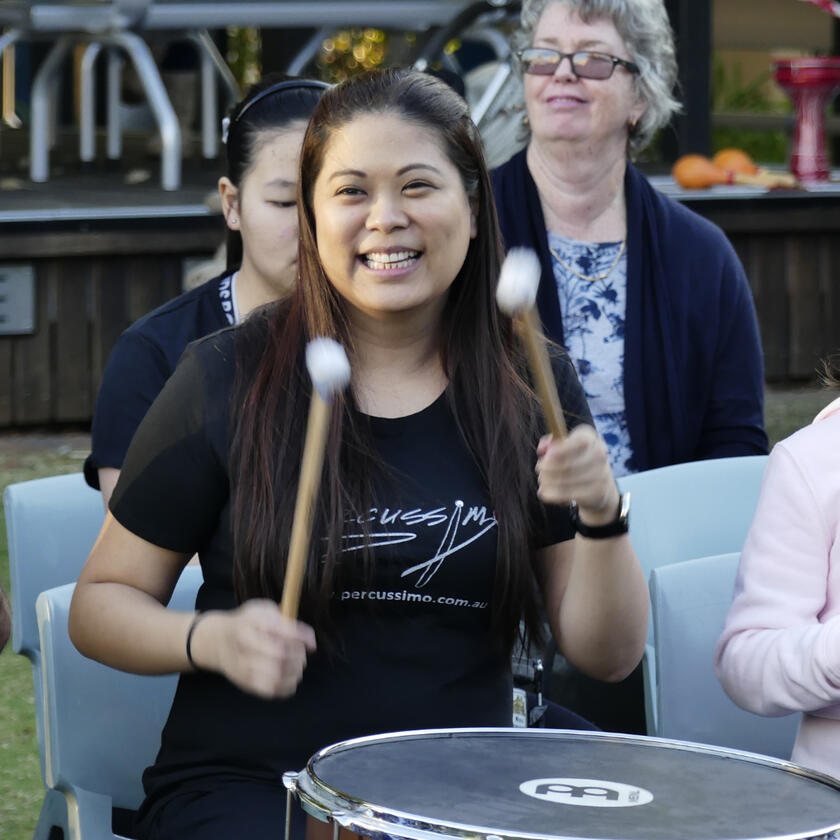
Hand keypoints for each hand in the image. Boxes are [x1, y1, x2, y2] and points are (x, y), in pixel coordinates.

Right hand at [193, 600, 316, 698]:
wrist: (218, 640)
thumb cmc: (248, 623)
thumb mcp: (263, 609)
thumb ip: (286, 619)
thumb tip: (308, 638)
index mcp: (252, 621)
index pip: (282, 632)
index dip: (301, 639)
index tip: (311, 644)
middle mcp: (244, 643)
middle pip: (280, 655)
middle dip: (298, 656)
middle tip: (302, 655)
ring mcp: (242, 665)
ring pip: (276, 675)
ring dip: (294, 672)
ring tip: (297, 667)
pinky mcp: (244, 682)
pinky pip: (270, 690)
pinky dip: (287, 686)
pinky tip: (290, 678)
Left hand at [536, 424, 618, 523]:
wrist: (599, 484)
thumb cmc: (574, 460)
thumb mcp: (563, 447)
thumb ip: (550, 444)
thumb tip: (542, 449)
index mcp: (589, 438)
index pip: (579, 441)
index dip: (562, 449)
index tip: (547, 455)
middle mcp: (599, 454)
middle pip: (568, 464)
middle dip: (547, 468)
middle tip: (539, 469)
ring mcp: (601, 474)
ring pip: (565, 481)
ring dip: (547, 482)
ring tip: (543, 481)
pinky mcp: (597, 492)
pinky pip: (569, 495)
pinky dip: (554, 495)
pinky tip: (548, 493)